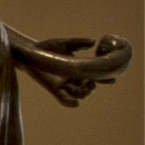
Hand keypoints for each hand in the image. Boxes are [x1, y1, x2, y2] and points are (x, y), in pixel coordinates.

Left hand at [14, 32, 134, 104]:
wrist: (31, 53)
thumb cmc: (48, 47)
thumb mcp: (64, 44)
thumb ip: (79, 43)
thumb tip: (93, 42)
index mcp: (79, 68)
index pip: (95, 75)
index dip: (104, 79)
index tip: (112, 79)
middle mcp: (74, 78)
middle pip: (89, 87)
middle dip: (93, 87)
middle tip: (93, 83)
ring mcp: (65, 85)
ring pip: (79, 94)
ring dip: (85, 93)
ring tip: (86, 88)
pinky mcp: (55, 89)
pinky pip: (64, 99)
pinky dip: (70, 102)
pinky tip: (76, 103)